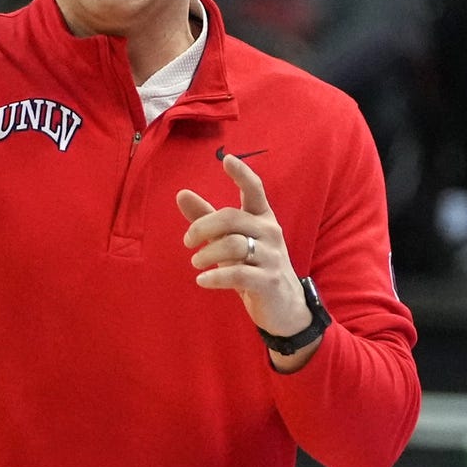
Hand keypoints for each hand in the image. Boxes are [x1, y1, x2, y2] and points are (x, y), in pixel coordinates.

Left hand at [176, 155, 313, 354]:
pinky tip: (202, 280)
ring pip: (233, 245)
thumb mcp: (229, 240)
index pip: (255, 190)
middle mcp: (270, 232)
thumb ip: (207, 218)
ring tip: (196, 263)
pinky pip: (238, 274)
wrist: (285, 307)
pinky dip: (215, 277)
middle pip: (232, 218)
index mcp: (262, 218)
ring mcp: (271, 257)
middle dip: (203, 227)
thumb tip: (181, 194)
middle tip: (187, 242)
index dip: (242, 174)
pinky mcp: (268, 281)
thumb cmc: (254, 267)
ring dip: (207, 254)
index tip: (226, 159)